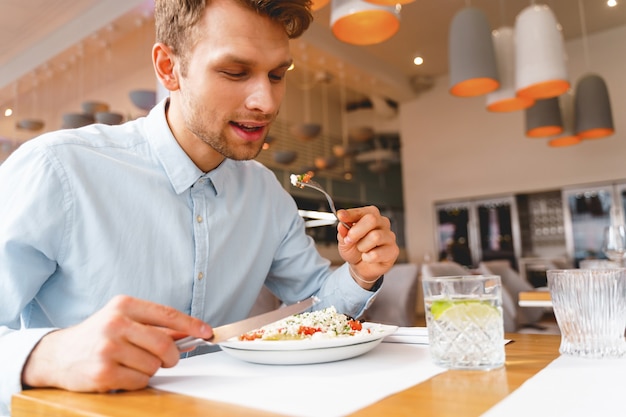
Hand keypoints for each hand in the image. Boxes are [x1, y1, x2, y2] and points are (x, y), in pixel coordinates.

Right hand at [21, 295, 211, 392]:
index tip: (207, 332)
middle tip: (167, 359)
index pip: (167, 314)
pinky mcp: (103, 372)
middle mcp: (115, 323)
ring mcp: (108, 348)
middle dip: (172, 356)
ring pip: (154, 365)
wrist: (58, 355)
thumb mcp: (124, 320)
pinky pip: (140, 381)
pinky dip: (138, 381)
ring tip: (132, 363)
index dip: (191, 325)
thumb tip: (192, 332)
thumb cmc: (97, 336)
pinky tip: (123, 373)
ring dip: (151, 369)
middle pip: (164, 344)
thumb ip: (156, 325)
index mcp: (124, 305)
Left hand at [336, 206, 398, 288]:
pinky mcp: (393, 250)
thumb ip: (343, 233)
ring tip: (361, 250)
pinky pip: (377, 253)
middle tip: (349, 239)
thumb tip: (341, 225)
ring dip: (362, 246)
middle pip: (372, 219)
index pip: (362, 211)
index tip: (340, 216)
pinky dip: (367, 258)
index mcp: (370, 216)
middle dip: (356, 231)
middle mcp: (382, 223)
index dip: (351, 214)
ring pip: (375, 236)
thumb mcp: (344, 241)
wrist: (361, 267)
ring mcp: (389, 236)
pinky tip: (367, 257)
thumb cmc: (355, 250)